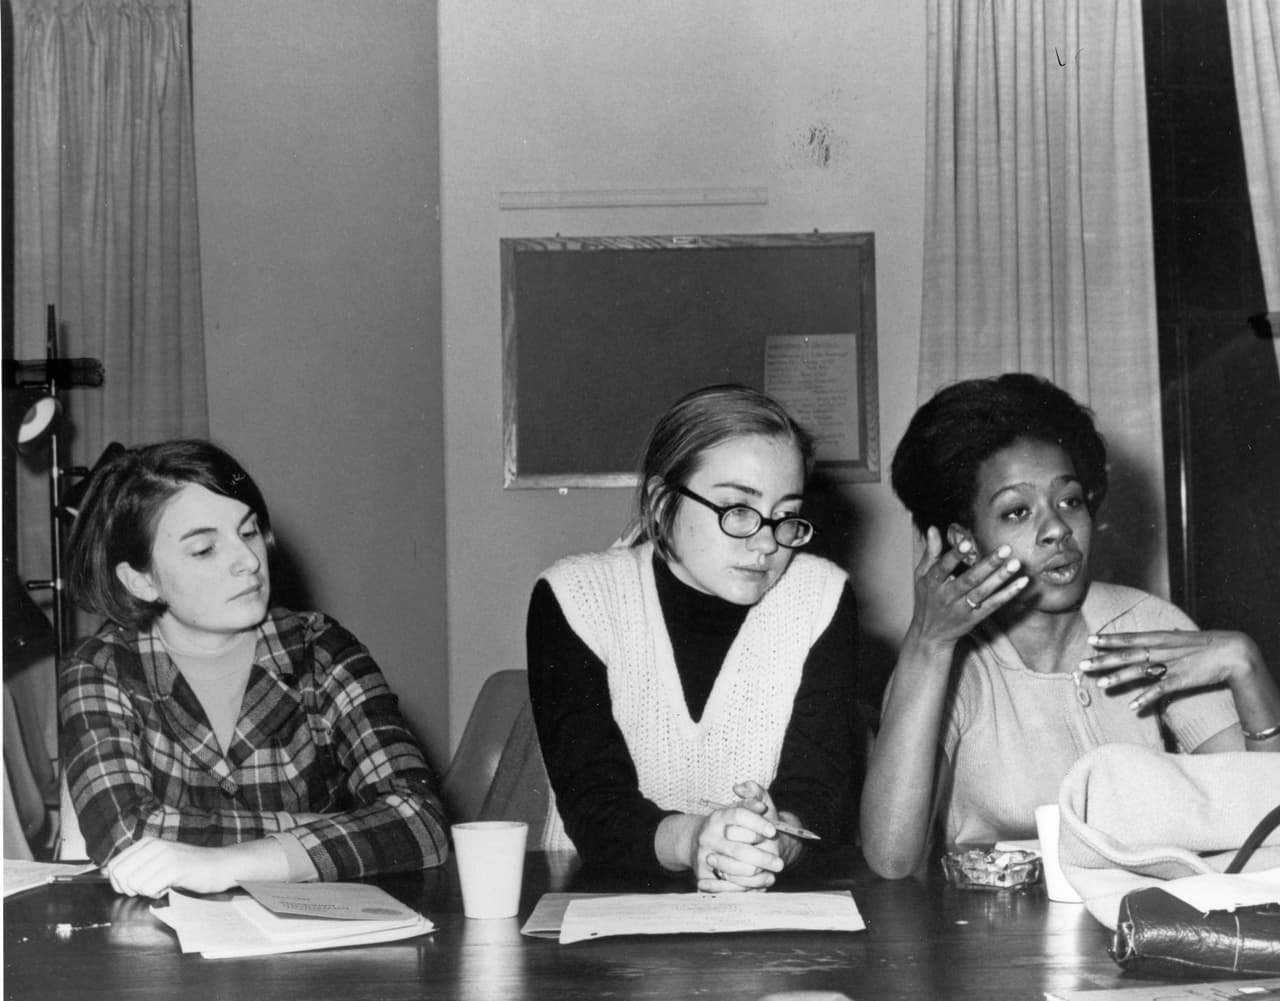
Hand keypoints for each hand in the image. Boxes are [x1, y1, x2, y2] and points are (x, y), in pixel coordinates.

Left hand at [104, 837, 235, 897]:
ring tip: (162, 885)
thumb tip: (107, 872)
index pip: (114, 866)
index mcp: (147, 843)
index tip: (135, 886)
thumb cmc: (189, 867)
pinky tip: (169, 887)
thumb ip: (136, 864)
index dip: (118, 883)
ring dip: (146, 891)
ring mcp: (165, 855)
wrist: (221, 865)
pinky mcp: (175, 867)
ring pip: (134, 883)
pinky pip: (149, 889)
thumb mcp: (158, 860)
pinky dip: (157, 894)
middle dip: (130, 889)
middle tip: (148, 888)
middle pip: (120, 875)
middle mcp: (154, 846)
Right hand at [693, 780, 783, 892]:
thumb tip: (760, 805)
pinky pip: (727, 885)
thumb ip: (753, 798)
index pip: (738, 816)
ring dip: (756, 873)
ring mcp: (704, 856)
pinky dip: (746, 885)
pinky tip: (761, 882)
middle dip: (762, 857)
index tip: (773, 831)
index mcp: (717, 817)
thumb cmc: (727, 826)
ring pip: (733, 869)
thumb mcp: (739, 809)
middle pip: (738, 849)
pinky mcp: (703, 875)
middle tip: (780, 863)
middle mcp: (708, 836)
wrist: (699, 844)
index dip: (757, 823)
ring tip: (772, 874)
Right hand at [907, 527, 1027, 647]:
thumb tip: (932, 528)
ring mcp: (961, 608)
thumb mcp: (921, 575)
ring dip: (1000, 578)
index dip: (955, 555)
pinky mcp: (974, 618)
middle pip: (969, 579)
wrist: (930, 634)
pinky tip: (1021, 583)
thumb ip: (930, 552)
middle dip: (988, 564)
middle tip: (1005, 549)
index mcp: (933, 582)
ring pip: (983, 592)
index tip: (968, 542)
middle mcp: (947, 595)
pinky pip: (993, 605)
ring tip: (1016, 564)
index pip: (944, 567)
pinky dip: (1008, 594)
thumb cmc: (926, 599)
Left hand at [1080, 629, 1262, 712]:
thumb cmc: (1209, 643)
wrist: (1234, 651)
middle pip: (1127, 654)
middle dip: (1103, 660)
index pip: (1130, 637)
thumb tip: (1167, 630)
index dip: (1109, 639)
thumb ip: (1172, 636)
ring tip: (1100, 684)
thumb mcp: (1185, 636)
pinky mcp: (1181, 679)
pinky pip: (1160, 690)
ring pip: (1138, 671)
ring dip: (1118, 678)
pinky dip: (1146, 698)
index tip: (1090, 640)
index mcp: (1161, 637)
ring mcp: (1171, 664)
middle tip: (1082, 665)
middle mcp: (1162, 649)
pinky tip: (1133, 706)